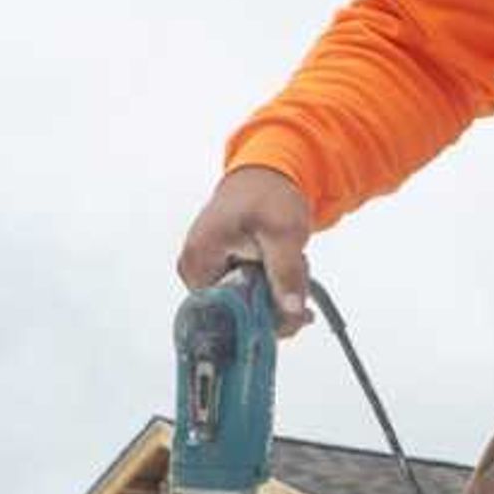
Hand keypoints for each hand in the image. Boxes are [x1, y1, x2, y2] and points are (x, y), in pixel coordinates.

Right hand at [177, 165, 317, 332]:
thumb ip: (286, 273)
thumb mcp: (284, 233)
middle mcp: (194, 271)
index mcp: (197, 262)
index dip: (262, 318)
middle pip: (236, 314)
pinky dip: (272, 284)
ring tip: (293, 260)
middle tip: (300, 274)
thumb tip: (291, 312)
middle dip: (276, 302)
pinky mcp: (219, 270)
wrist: (266, 175)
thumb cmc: (268, 194)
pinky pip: (247, 293)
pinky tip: (283, 263)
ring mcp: (205, 271)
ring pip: (246, 306)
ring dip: (278, 291)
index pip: (225, 316)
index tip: (295, 308)